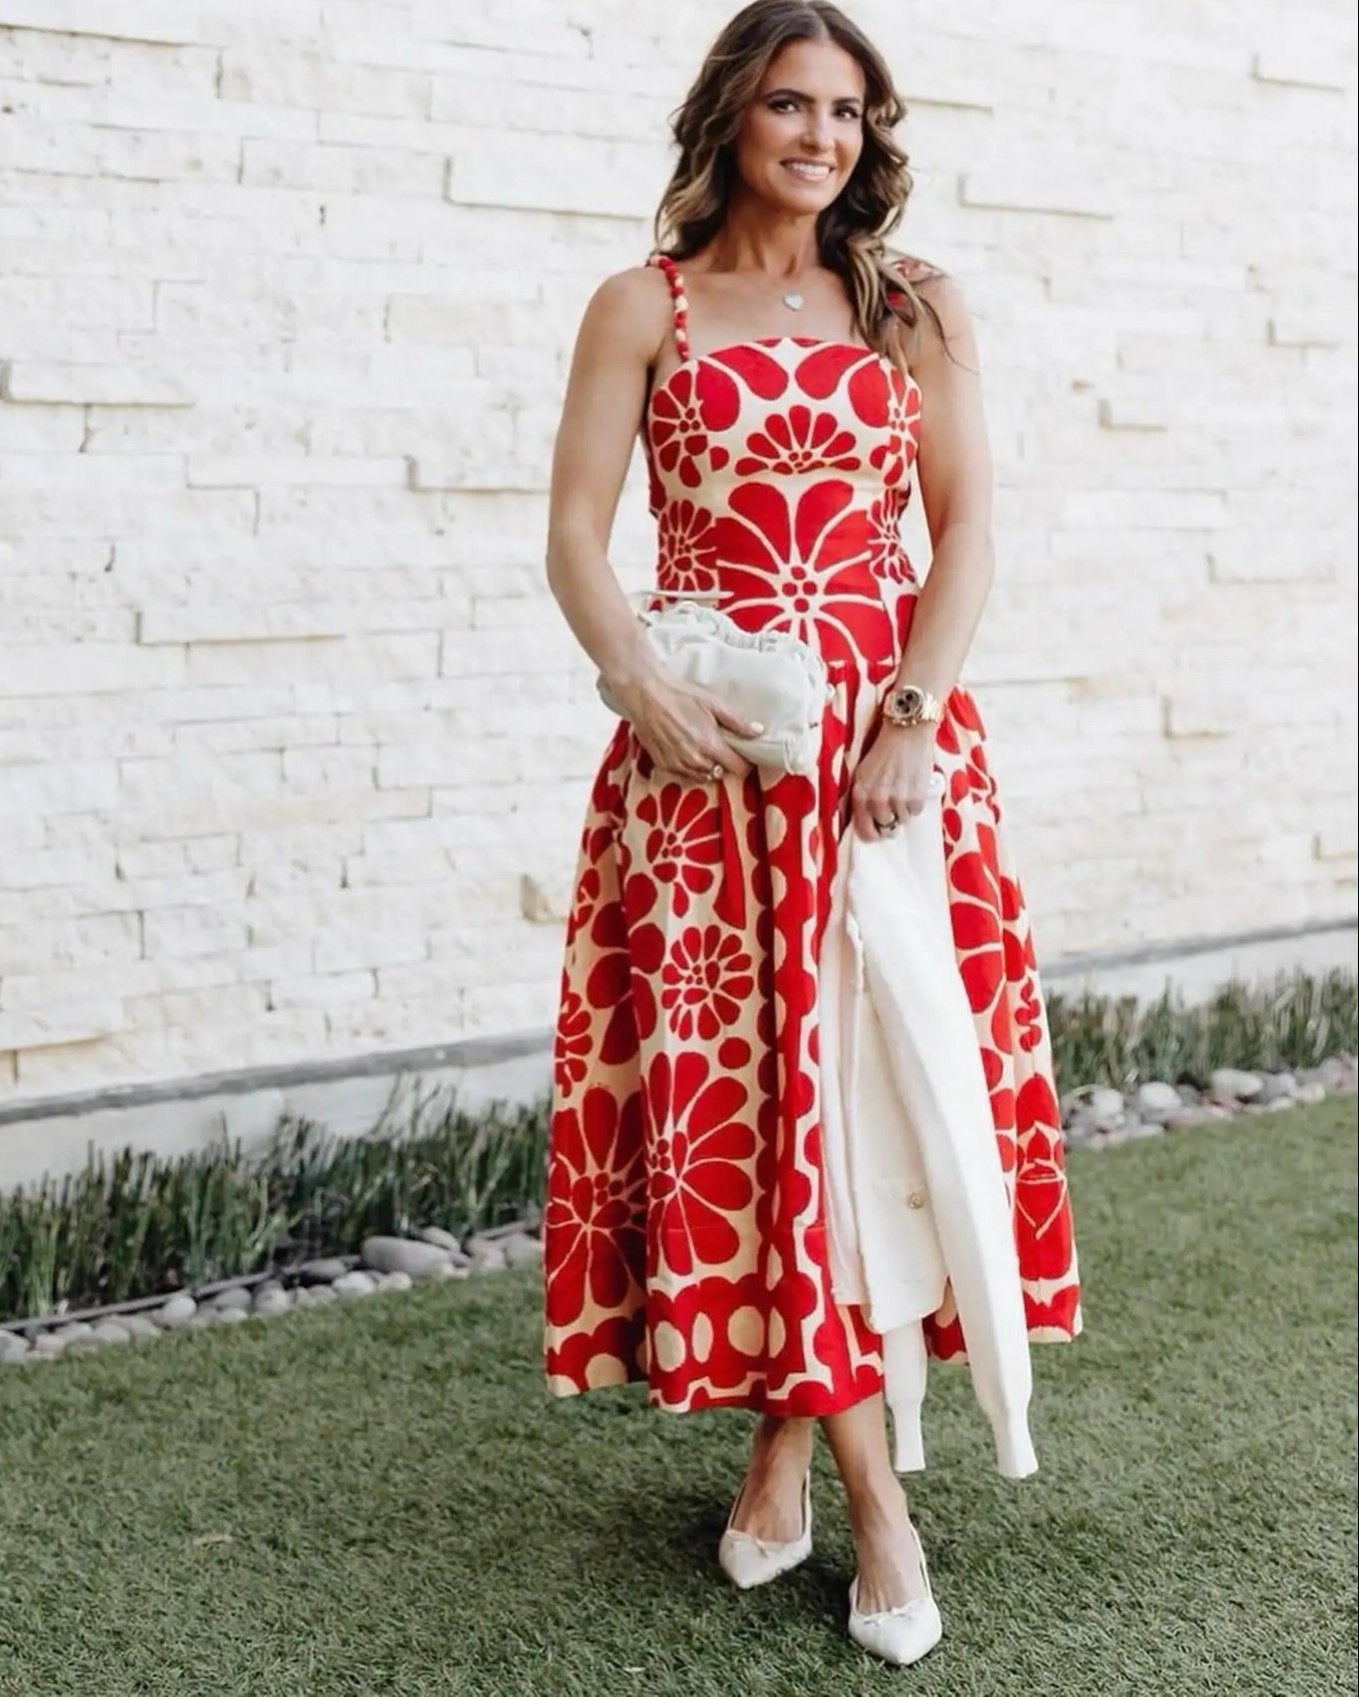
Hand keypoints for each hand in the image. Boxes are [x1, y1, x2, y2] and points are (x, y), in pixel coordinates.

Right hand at [608, 668, 759, 782]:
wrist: (646, 695)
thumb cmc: (680, 695)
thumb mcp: (714, 703)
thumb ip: (738, 721)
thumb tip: (758, 732)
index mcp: (711, 746)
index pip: (738, 769)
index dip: (744, 763)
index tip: (742, 755)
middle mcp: (695, 760)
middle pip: (720, 774)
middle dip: (724, 764)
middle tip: (721, 747)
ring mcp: (677, 765)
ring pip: (702, 777)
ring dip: (707, 767)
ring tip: (704, 749)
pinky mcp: (663, 765)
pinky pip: (684, 774)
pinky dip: (689, 767)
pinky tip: (687, 750)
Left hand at [850, 723, 937, 841]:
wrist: (907, 730)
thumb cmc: (884, 750)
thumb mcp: (863, 773)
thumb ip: (862, 797)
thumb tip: (865, 820)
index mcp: (860, 794)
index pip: (864, 831)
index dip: (873, 834)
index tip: (879, 831)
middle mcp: (876, 800)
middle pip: (886, 827)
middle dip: (891, 819)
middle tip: (895, 804)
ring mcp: (897, 799)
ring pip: (903, 819)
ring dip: (904, 808)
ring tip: (904, 788)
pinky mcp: (916, 796)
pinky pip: (916, 811)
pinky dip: (916, 802)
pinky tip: (913, 785)